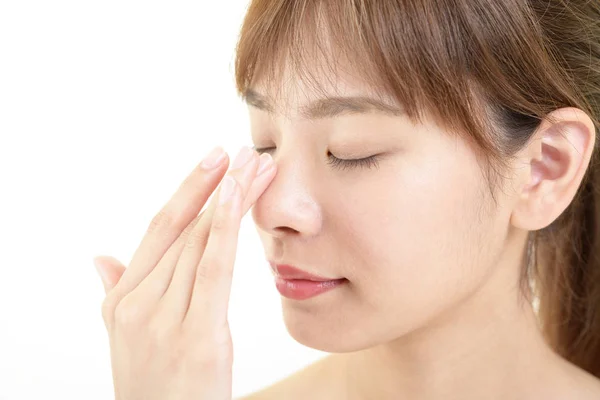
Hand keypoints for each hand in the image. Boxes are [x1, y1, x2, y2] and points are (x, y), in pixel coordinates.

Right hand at [93, 146, 275, 399]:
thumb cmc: (156, 387)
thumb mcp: (128, 340)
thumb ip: (116, 292)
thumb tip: (101, 258)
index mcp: (123, 300)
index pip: (159, 230)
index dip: (188, 191)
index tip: (214, 161)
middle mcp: (138, 303)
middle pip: (184, 229)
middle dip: (218, 185)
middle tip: (245, 151)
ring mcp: (163, 319)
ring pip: (199, 242)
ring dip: (230, 198)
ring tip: (255, 165)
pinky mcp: (196, 336)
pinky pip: (212, 271)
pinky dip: (224, 230)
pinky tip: (237, 197)